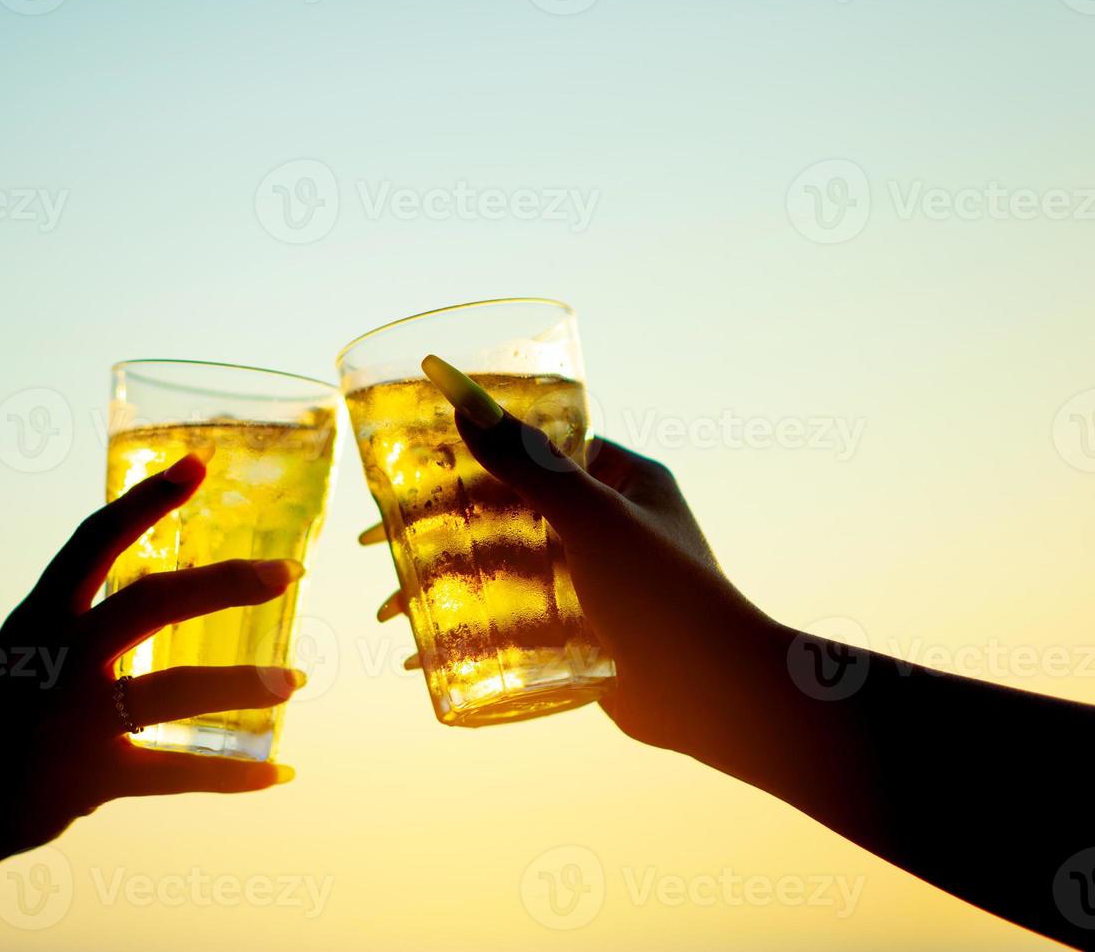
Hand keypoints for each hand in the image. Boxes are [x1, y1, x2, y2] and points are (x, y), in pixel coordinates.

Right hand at [0, 452, 302, 901]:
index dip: (148, 499)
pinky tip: (279, 774)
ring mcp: (76, 720)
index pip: (95, 539)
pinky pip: (179, 774)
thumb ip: (80, 627)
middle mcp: (58, 658)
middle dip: (226, 583)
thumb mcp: (19, 652)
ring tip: (295, 679)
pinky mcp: (92, 779)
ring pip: (179, 689)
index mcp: (38, 616)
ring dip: (246, 683)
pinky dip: (234, 776)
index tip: (199, 464)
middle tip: (287, 573)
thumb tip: (154, 597)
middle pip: (153, 602)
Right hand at [366, 357, 771, 755]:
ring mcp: (592, 583)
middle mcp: (607, 525)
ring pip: (501, 570)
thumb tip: (459, 395)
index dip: (467, 451)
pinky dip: (468, 630)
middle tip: (374, 542)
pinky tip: (419, 654)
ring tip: (387, 610)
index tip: (406, 465)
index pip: (535, 448)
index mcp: (623, 480)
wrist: (720, 698)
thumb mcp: (590, 516)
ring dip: (443, 585)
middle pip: (503, 511)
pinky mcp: (581, 636)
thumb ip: (525, 459)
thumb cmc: (664, 593)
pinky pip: (512, 622)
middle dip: (438, 528)